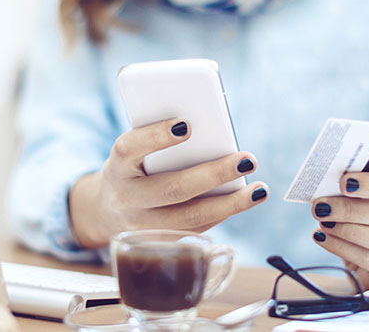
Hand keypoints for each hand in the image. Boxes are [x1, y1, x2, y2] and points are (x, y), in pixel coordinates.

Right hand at [69, 118, 266, 247]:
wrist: (108, 211)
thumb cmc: (134, 168)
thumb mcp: (136, 152)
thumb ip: (161, 141)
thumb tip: (212, 130)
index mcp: (117, 165)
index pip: (130, 148)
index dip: (156, 137)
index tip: (186, 125)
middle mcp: (126, 198)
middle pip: (172, 189)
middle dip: (215, 174)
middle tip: (247, 160)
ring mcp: (141, 227)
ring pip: (190, 217)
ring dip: (230, 204)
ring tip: (259, 190)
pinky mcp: (159, 243)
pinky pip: (196, 228)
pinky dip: (223, 213)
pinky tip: (245, 201)